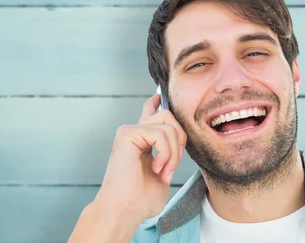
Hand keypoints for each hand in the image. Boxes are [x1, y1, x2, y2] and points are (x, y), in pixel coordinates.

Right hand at [94, 92, 187, 222]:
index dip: (156, 101)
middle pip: (169, 116)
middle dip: (180, 140)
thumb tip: (179, 140)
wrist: (124, 210)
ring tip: (163, 172)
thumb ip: (169, 154)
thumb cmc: (140, 200)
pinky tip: (157, 168)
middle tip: (172, 166)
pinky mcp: (128, 133)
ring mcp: (130, 131)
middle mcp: (134, 132)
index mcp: (141, 140)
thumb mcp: (163, 173)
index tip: (159, 93)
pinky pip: (162, 134)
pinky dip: (166, 153)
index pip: (149, 113)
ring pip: (169, 125)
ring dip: (174, 153)